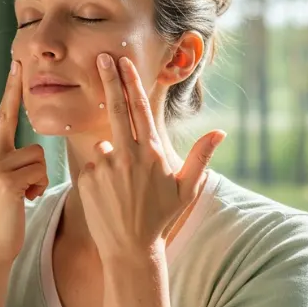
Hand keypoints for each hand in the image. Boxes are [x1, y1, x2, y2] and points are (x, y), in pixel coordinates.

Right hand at [0, 60, 48, 264]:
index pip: (3, 114)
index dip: (10, 89)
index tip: (16, 64)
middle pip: (17, 125)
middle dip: (16, 98)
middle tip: (18, 64)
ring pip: (39, 157)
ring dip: (39, 179)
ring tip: (24, 194)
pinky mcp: (9, 181)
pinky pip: (40, 173)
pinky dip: (38, 189)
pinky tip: (25, 201)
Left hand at [77, 54, 225, 260]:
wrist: (130, 248)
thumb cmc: (161, 216)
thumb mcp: (186, 188)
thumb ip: (201, 157)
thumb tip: (220, 132)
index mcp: (151, 152)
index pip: (140, 109)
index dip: (131, 82)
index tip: (123, 61)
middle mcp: (127, 153)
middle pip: (116, 108)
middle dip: (109, 79)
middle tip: (101, 58)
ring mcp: (105, 165)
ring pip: (105, 144)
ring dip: (111, 154)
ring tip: (121, 186)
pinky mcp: (87, 177)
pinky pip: (92, 164)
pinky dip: (99, 172)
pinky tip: (108, 194)